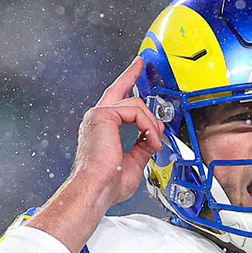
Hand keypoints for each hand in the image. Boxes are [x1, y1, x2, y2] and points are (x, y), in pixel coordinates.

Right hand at [63, 57, 163, 208]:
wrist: (96, 189)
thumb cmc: (107, 183)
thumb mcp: (134, 162)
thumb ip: (143, 145)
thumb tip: (154, 135)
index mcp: (102, 128)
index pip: (116, 100)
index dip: (126, 81)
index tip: (135, 69)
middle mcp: (97, 118)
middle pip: (120, 89)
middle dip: (132, 75)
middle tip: (142, 63)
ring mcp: (99, 115)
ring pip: (137, 106)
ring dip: (152, 126)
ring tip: (155, 144)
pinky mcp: (104, 115)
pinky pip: (136, 112)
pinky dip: (149, 127)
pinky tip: (151, 141)